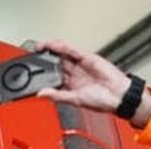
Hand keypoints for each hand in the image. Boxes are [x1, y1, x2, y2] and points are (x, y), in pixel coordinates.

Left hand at [35, 40, 150, 126]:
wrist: (118, 96)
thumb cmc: (102, 102)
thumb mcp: (75, 100)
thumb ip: (58, 96)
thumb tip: (41, 94)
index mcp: (70, 87)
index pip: (53, 77)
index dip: (43, 73)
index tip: (32, 71)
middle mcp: (74, 75)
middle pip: (56, 63)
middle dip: (45, 59)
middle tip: (34, 55)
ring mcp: (80, 66)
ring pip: (63, 55)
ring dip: (51, 50)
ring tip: (41, 47)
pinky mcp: (87, 58)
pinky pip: (72, 51)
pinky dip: (63, 47)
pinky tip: (53, 46)